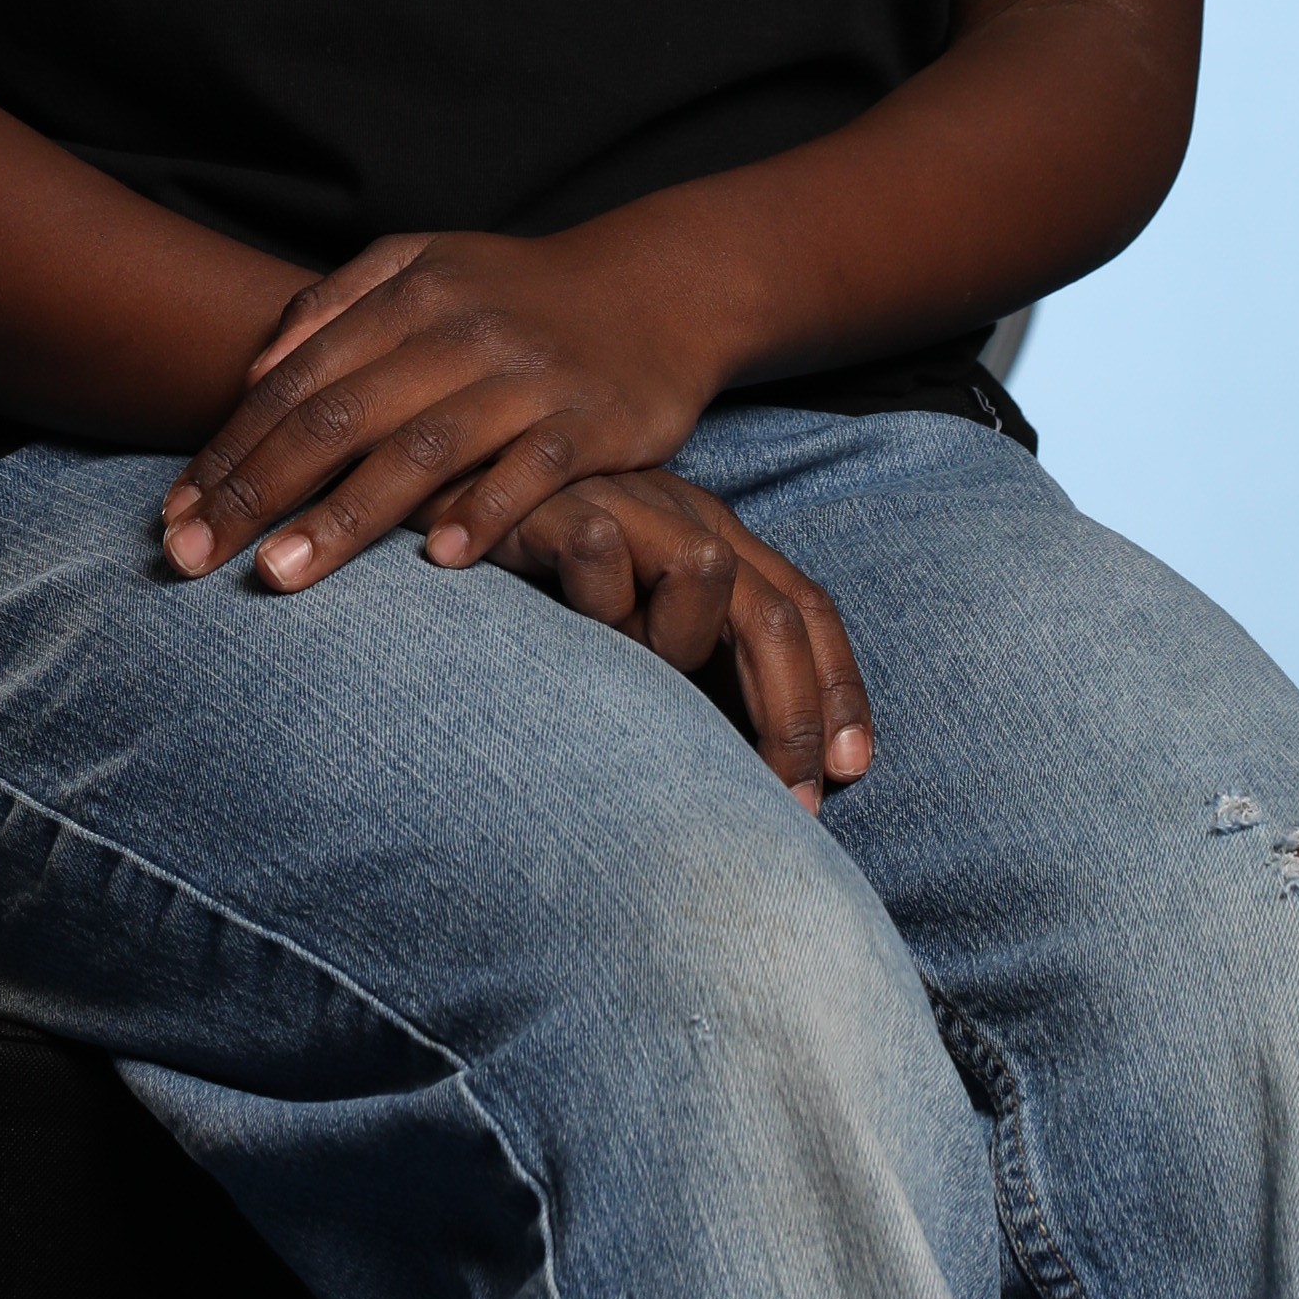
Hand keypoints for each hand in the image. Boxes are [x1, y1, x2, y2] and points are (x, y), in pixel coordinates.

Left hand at [161, 225, 716, 596]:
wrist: (658, 286)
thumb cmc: (520, 291)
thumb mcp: (427, 265)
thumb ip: (337, 304)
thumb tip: (253, 370)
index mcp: (411, 296)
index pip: (298, 381)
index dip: (231, 449)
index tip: (175, 514)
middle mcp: (461, 333)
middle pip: (341, 417)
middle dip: (258, 492)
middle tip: (192, 560)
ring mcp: (528, 379)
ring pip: (423, 450)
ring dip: (347, 517)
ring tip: (281, 577)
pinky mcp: (593, 422)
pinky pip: (533, 472)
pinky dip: (487, 513)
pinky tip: (437, 562)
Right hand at [491, 466, 874, 806]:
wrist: (448, 496)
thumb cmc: (538, 583)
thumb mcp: (630, 632)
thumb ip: (688, 670)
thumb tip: (760, 771)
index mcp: (716, 541)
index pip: (806, 610)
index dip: (837, 689)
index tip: (850, 773)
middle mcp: (687, 517)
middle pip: (776, 610)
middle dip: (794, 714)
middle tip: (792, 802)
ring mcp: (629, 501)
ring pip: (704, 572)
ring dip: (676, 647)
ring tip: (633, 694)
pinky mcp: (562, 497)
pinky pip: (600, 551)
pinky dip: (596, 597)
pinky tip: (569, 643)